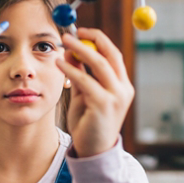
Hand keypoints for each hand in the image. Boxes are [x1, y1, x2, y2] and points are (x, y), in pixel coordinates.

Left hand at [56, 28, 134, 157]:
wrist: (93, 152)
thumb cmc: (88, 123)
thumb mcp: (83, 94)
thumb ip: (79, 74)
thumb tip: (70, 51)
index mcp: (122, 85)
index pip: (113, 55)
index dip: (98, 39)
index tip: (81, 30)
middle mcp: (123, 89)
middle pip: (109, 55)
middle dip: (89, 40)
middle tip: (70, 32)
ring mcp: (116, 97)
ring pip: (98, 64)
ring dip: (79, 50)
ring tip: (63, 42)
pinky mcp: (104, 105)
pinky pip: (86, 81)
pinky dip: (72, 69)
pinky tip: (60, 64)